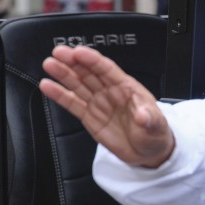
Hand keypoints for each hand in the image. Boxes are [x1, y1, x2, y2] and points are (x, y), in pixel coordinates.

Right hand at [39, 45, 173, 167]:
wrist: (148, 152)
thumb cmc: (155, 132)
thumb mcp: (157, 125)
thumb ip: (149, 118)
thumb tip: (142, 115)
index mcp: (128, 88)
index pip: (108, 69)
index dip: (93, 60)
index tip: (79, 52)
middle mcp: (111, 92)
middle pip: (89, 73)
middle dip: (73, 62)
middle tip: (58, 52)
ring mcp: (99, 103)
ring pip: (78, 85)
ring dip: (63, 74)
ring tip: (49, 64)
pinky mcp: (89, 117)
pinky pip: (72, 104)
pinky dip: (59, 95)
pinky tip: (47, 85)